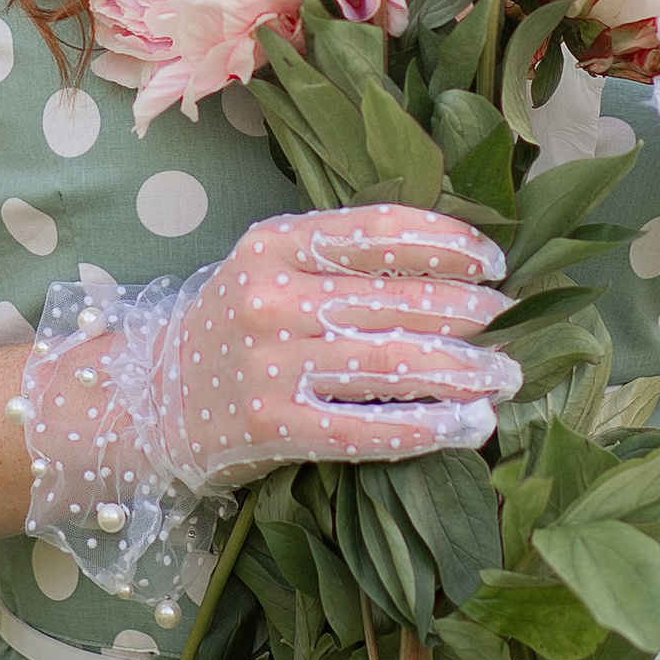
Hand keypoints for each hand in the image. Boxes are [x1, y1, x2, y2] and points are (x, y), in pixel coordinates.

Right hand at [149, 205, 518, 492]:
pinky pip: (369, 428)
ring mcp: (271, 366)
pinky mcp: (274, 427)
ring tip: (506, 376)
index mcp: (273, 243)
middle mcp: (271, 298)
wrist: (147, 400)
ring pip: (393, 362)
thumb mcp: (267, 267)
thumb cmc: (231, 327)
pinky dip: (430, 428)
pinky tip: (470, 426)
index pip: (379, 231)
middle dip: (469, 311)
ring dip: (465, 370)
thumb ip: (338, 256)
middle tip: (512, 321)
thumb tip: (449, 260)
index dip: (448, 243)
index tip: (494, 260)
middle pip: (397, 299)